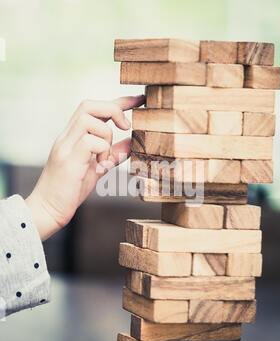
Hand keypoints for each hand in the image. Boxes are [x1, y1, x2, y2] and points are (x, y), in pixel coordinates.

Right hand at [26, 95, 144, 240]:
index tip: (139, 99)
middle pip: (89, 104)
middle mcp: (67, 136)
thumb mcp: (97, 167)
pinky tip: (100, 166)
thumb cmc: (71, 189)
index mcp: (73, 136)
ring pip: (90, 119)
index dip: (119, 101)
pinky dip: (102, 150)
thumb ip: (113, 153)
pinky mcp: (68, 159)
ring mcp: (65, 146)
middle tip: (127, 126)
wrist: (48, 210)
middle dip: (114, 109)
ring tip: (105, 158)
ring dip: (107, 136)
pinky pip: (89, 141)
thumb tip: (133, 142)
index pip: (95, 108)